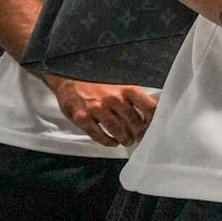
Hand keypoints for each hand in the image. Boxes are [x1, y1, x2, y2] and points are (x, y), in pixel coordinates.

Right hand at [44, 76, 159, 146]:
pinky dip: (108, 141)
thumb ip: (132, 96)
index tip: (152, 125)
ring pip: (117, 130)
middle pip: (134, 121)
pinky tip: (112, 142)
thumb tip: (148, 112)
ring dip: (124, 138)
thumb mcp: (118, 84)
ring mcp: (97, 109)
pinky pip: (98, 135)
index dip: (153, 119)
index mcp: (126, 89)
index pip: (148, 106)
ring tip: (127, 141)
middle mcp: (113, 98)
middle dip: (138, 132)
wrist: (69, 78)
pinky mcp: (82, 118)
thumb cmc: (97, 83)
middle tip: (138, 137)